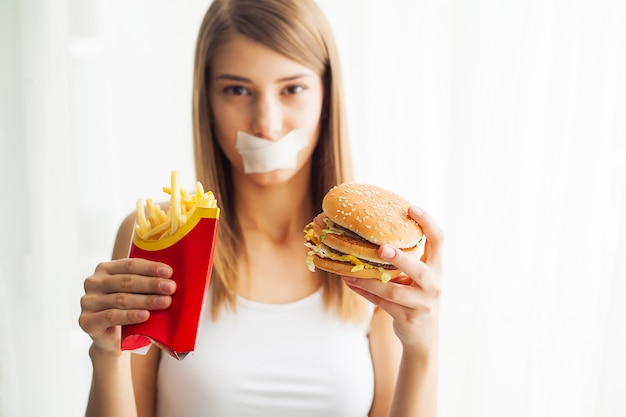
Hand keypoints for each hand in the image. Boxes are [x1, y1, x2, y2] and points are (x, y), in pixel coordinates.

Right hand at [78, 258, 175, 354]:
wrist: (111, 339)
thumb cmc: (128, 309)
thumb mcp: (135, 292)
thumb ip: (145, 282)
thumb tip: (172, 277)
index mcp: (105, 269)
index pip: (130, 264)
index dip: (150, 268)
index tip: (169, 272)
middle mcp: (93, 282)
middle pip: (126, 281)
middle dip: (151, 284)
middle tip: (171, 288)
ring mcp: (87, 301)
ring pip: (121, 299)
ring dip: (146, 300)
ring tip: (165, 302)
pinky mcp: (86, 321)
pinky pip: (112, 316)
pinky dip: (130, 315)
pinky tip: (145, 315)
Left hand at [342, 205, 442, 352]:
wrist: (423, 337)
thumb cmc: (416, 297)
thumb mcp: (418, 277)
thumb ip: (405, 259)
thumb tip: (371, 233)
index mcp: (437, 268)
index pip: (438, 240)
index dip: (427, 223)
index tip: (411, 208)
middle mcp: (434, 285)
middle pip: (419, 270)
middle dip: (400, 259)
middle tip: (381, 248)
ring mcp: (422, 304)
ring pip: (394, 292)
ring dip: (370, 281)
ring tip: (350, 271)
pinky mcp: (409, 319)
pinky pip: (383, 305)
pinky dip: (365, 293)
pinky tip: (350, 283)